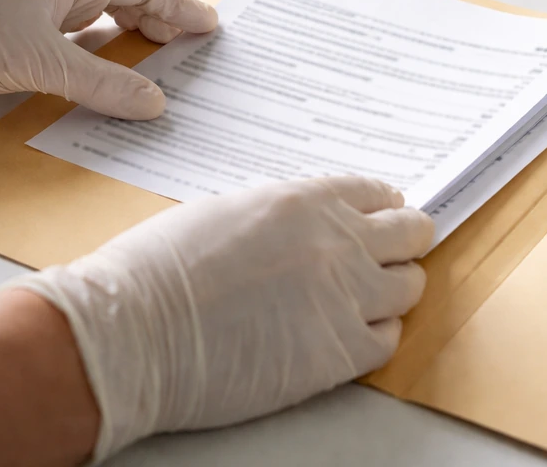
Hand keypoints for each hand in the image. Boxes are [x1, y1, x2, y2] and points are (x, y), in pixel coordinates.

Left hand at [0, 0, 217, 118]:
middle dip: (159, 14)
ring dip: (127, 28)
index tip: (208, 25)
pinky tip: (99, 62)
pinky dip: (96, 41)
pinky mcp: (14, 13)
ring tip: (152, 56)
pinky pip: (71, 23)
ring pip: (98, 6)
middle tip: (187, 43)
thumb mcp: (40, 62)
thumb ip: (102, 84)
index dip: (181, 6)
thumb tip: (152, 102)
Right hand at [8, 176, 433, 460]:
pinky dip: (375, 336)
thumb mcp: (230, 210)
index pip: (380, 193)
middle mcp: (339, 242)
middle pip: (413, 233)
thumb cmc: (160, 267)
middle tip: (388, 255)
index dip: (383, 208)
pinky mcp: (339, 354)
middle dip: (404, 242)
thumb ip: (286, 214)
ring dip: (392, 290)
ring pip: (410, 286)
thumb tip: (309, 224)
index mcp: (308, 200)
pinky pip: (389, 339)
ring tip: (366, 299)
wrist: (133, 332)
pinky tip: (350, 335)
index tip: (381, 219)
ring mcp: (345, 298)